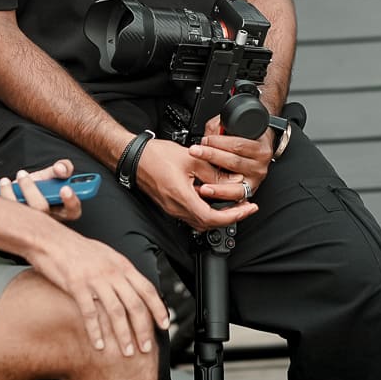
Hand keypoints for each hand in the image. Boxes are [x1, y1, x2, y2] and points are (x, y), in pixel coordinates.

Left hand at [0, 158, 84, 221]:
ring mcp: (30, 223)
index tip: (64, 188)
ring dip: (10, 193)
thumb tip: (61, 169)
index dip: (71, 201)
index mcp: (61, 209)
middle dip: (30, 190)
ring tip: (5, 181)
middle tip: (23, 176)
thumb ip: (62, 168)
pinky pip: (3, 215)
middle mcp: (47, 219)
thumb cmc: (40, 187)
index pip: (73, 211)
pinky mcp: (14, 224)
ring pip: (21, 212)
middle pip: (42, 209)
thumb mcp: (52, 174)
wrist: (21, 192)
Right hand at [23, 227, 169, 358]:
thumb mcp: (105, 255)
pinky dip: (96, 331)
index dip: (158, 308)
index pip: (147, 289)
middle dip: (143, 329)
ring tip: (127, 351)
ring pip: (116, 312)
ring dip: (123, 335)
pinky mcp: (76, 285)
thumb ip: (120, 271)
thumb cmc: (76, 249)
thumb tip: (133, 287)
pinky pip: (90, 312)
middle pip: (135, 305)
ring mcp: (94, 279)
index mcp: (121, 264)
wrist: (50, 239)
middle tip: (146, 347)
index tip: (165, 324)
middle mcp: (112, 271)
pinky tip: (98, 344)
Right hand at [131, 138, 257, 232]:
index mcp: (182, 197)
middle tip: (246, 206)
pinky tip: (214, 198)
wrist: (133, 157)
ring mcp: (173, 209)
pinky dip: (207, 209)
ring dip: (219, 214)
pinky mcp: (171, 205)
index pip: (212, 218)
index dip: (234, 216)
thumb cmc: (155, 156)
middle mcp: (177, 208)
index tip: (247, 208)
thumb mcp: (191, 158)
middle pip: (208, 223)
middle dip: (231, 216)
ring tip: (234, 203)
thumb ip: (213, 171)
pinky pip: (192, 213)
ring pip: (201, 220)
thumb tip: (232, 180)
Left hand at [187, 116, 272, 206]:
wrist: (260, 151)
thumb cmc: (249, 139)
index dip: (219, 142)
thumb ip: (220, 128)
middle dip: (212, 156)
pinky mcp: (249, 191)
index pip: (238, 144)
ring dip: (215, 182)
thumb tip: (208, 133)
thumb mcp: (238, 128)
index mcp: (260, 147)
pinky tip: (207, 191)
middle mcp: (259, 165)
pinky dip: (220, 193)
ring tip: (201, 182)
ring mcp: (255, 179)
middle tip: (195, 152)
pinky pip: (235, 195)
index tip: (205, 140)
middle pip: (234, 162)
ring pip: (234, 181)